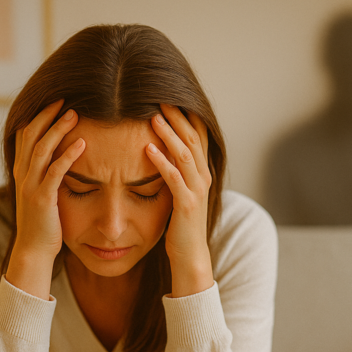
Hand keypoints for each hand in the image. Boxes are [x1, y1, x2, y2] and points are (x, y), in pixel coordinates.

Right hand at [6, 100, 84, 298]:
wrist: (34, 250)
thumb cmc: (45, 222)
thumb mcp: (43, 192)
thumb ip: (48, 173)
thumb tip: (63, 156)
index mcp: (22, 170)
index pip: (26, 133)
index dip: (39, 114)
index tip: (56, 99)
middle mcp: (22, 174)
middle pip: (31, 134)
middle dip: (47, 114)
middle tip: (65, 97)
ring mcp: (30, 185)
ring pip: (41, 148)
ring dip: (58, 129)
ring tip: (75, 113)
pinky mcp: (42, 198)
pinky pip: (55, 172)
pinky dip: (68, 156)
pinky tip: (83, 144)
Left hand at [146, 104, 213, 297]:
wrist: (190, 256)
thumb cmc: (180, 225)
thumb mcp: (179, 192)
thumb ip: (175, 172)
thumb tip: (159, 150)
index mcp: (202, 172)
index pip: (199, 135)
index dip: (186, 114)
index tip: (169, 96)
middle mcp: (204, 177)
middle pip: (194, 138)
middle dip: (177, 116)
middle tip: (160, 96)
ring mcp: (197, 191)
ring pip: (186, 154)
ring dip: (170, 134)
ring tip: (154, 117)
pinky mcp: (187, 205)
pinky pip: (175, 179)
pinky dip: (162, 162)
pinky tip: (147, 150)